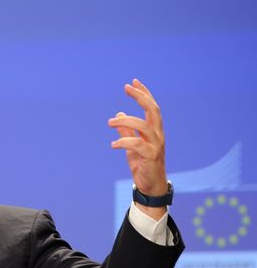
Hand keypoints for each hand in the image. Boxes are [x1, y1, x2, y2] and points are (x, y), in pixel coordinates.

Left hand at [109, 79, 167, 218]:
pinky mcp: (151, 157)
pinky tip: (113, 144)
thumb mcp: (132, 146)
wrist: (151, 186)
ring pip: (144, 126)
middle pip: (153, 110)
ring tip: (110, 122)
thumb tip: (118, 115)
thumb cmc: (143, 165)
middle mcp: (158, 135)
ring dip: (126, 121)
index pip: (152, 107)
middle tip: (126, 88)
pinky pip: (137, 145)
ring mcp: (156, 145)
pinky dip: (124, 142)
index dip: (144, 93)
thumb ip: (126, 131)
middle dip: (141, 97)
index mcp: (154, 130)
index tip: (133, 82)